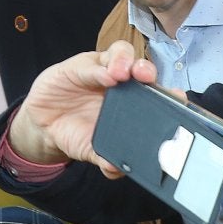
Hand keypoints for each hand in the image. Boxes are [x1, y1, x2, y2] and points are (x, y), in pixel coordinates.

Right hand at [9, 41, 157, 172]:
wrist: (46, 127)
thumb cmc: (78, 133)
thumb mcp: (93, 150)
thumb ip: (106, 160)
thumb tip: (115, 169)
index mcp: (135, 103)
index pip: (157, 91)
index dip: (168, 92)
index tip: (176, 97)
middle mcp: (122, 83)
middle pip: (141, 67)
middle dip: (148, 70)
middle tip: (147, 78)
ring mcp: (102, 70)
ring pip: (121, 54)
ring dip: (126, 61)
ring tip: (123, 74)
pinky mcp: (79, 65)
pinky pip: (92, 62)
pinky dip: (99, 67)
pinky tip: (104, 75)